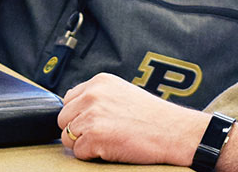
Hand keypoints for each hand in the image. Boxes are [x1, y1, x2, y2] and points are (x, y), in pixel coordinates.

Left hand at [57, 73, 208, 164]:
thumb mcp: (122, 92)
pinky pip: (78, 153)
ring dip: (84, 143)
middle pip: (64, 119)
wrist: (173, 131)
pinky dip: (92, 155)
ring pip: (68, 137)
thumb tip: (72, 106)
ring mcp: (92, 115)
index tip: (96, 121)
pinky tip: (112, 147)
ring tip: (109, 140)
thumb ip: (97, 96)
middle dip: (78, 130)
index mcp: (99, 81)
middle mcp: (93, 95)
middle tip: (102, 133)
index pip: (69, 99)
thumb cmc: (152, 116)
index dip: (80, 115)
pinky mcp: (94, 136)